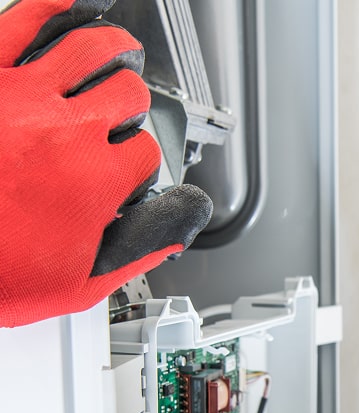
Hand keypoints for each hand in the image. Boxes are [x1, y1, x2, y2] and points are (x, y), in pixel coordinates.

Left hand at [0, 0, 212, 326]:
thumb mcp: (82, 282)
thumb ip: (140, 251)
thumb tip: (180, 227)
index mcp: (94, 180)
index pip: (147, 154)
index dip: (146, 164)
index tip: (132, 172)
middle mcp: (65, 131)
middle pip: (129, 96)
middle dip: (138, 106)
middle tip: (132, 111)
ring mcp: (23, 96)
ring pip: (90, 50)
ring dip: (118, 50)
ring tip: (125, 53)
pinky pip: (24, 21)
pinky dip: (55, 5)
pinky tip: (76, 3)